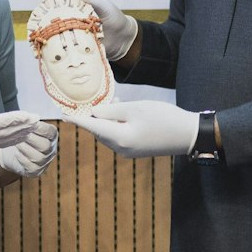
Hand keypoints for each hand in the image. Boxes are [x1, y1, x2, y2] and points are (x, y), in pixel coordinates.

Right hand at [0, 89, 40, 163]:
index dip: (13, 119)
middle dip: (23, 125)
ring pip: (7, 138)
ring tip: (35, 124)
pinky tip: (25, 134)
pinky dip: (16, 138)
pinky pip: (3, 142)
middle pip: (6, 131)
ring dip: (22, 131)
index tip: (26, 115)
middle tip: (37, 118)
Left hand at [0, 121, 57, 178]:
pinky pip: (31, 166)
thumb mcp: (24, 127)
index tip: (30, 124)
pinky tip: (17, 153)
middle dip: (31, 139)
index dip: (41, 128)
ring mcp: (45, 162)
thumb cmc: (19, 137)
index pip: (50, 132)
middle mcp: (51, 149)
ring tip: (16, 143)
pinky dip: (22, 159)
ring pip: (38, 157)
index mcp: (51, 136)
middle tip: (20, 134)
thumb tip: (27, 117)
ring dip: (25, 149)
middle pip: (45, 146)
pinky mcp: (36, 171)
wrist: (11, 154)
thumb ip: (27, 122)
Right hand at [41, 0, 136, 60]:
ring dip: (43, 29)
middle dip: (42, 12)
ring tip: (36, 33)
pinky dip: (51, 45)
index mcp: (79, 1)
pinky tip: (43, 48)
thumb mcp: (105, 6)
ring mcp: (71, 27)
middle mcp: (72, 12)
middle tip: (35, 16)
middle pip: (53, 9)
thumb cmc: (114, 18)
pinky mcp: (73, 41)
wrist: (123, 40)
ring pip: (53, 26)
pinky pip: (60, 42)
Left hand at [65, 100, 198, 158]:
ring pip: (108, 133)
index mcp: (119, 138)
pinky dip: (116, 124)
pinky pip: (118, 136)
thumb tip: (94, 113)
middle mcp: (120, 149)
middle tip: (92, 99)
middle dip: (95, 116)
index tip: (62, 114)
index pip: (91, 127)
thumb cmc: (163, 118)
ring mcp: (128, 151)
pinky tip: (123, 112)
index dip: (77, 119)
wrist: (188, 135)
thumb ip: (111, 110)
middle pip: (99, 130)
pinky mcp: (135, 150)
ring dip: (107, 119)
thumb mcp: (135, 109)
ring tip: (115, 101)